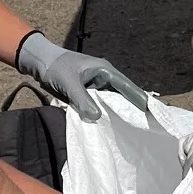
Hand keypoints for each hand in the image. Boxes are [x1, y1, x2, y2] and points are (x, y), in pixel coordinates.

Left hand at [16, 31, 147, 121]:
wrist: (40, 63)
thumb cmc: (56, 67)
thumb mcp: (69, 83)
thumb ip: (82, 99)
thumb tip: (97, 117)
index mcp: (104, 70)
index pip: (127, 86)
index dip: (139, 98)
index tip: (151, 112)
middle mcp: (104, 79)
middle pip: (123, 96)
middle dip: (132, 109)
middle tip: (146, 126)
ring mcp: (97, 87)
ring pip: (112, 102)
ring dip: (119, 114)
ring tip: (132, 131)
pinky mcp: (89, 94)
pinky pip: (101, 106)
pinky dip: (105, 115)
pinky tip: (110, 128)